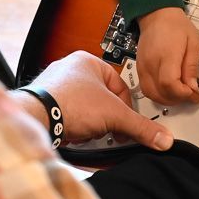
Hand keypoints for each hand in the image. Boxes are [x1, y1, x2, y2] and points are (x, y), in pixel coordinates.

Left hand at [20, 51, 171, 151]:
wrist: (36, 119)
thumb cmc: (69, 104)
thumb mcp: (116, 115)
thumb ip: (141, 127)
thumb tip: (162, 137)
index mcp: (88, 61)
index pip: (120, 85)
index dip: (127, 108)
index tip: (127, 123)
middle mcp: (69, 69)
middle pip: (103, 99)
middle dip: (106, 118)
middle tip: (108, 128)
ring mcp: (55, 85)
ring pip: (86, 109)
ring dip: (90, 124)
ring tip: (88, 131)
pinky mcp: (45, 102)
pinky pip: (68, 115)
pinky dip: (74, 126)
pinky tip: (74, 133)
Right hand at [136, 6, 198, 105]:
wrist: (156, 15)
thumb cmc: (176, 26)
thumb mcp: (193, 43)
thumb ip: (192, 67)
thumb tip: (193, 87)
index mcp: (166, 55)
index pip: (169, 84)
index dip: (183, 94)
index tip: (194, 93)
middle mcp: (151, 63)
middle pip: (160, 93)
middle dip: (177, 99)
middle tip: (190, 95)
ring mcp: (143, 67)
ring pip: (151, 94)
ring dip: (167, 100)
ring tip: (180, 94)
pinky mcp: (139, 69)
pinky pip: (146, 89)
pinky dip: (158, 95)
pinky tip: (169, 91)